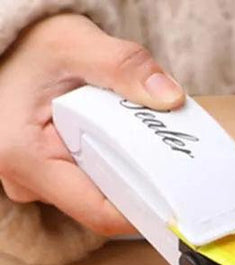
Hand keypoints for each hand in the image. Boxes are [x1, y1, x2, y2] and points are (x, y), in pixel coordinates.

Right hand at [0, 13, 184, 236]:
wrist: (5, 43)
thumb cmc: (29, 45)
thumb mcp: (75, 44)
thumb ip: (124, 66)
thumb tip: (171, 97)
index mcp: (27, 158)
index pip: (100, 213)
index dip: (143, 211)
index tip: (179, 202)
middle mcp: (27, 181)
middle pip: (104, 208)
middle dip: (142, 190)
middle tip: (178, 173)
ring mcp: (36, 183)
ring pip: (99, 198)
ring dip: (129, 178)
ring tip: (154, 155)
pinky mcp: (47, 178)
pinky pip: (91, 185)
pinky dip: (115, 169)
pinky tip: (133, 152)